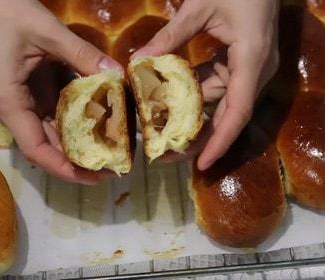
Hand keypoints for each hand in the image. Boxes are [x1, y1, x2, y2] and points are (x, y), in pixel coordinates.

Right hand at [0, 0, 121, 184]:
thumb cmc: (3, 12)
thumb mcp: (46, 32)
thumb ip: (82, 54)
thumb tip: (116, 74)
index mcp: (10, 103)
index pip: (38, 150)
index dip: (66, 168)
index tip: (95, 176)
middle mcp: (13, 110)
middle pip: (46, 146)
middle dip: (78, 159)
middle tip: (112, 164)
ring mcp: (20, 101)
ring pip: (51, 131)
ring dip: (78, 141)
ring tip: (110, 146)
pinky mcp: (28, 91)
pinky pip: (52, 112)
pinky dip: (74, 118)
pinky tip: (97, 119)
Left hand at [132, 0, 279, 169]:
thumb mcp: (200, 6)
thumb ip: (171, 35)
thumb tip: (138, 61)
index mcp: (251, 60)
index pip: (238, 111)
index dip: (220, 141)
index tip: (201, 164)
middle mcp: (254, 72)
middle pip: (227, 116)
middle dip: (199, 138)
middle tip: (166, 155)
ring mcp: (249, 69)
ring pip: (220, 104)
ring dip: (193, 117)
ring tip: (162, 132)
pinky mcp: (241, 64)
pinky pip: (218, 87)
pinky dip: (196, 96)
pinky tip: (172, 102)